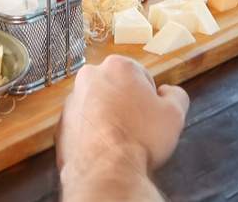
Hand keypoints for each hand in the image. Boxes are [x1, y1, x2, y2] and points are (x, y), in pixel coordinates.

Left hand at [58, 55, 188, 183]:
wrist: (106, 171)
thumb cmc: (139, 140)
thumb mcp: (174, 114)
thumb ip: (175, 95)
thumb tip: (168, 92)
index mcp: (118, 67)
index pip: (142, 77)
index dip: (150, 99)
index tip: (151, 115)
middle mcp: (90, 77)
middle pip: (117, 89)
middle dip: (127, 105)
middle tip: (138, 128)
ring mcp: (72, 101)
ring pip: (98, 106)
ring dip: (109, 118)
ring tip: (122, 141)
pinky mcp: (62, 124)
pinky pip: (83, 126)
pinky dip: (93, 134)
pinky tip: (105, 148)